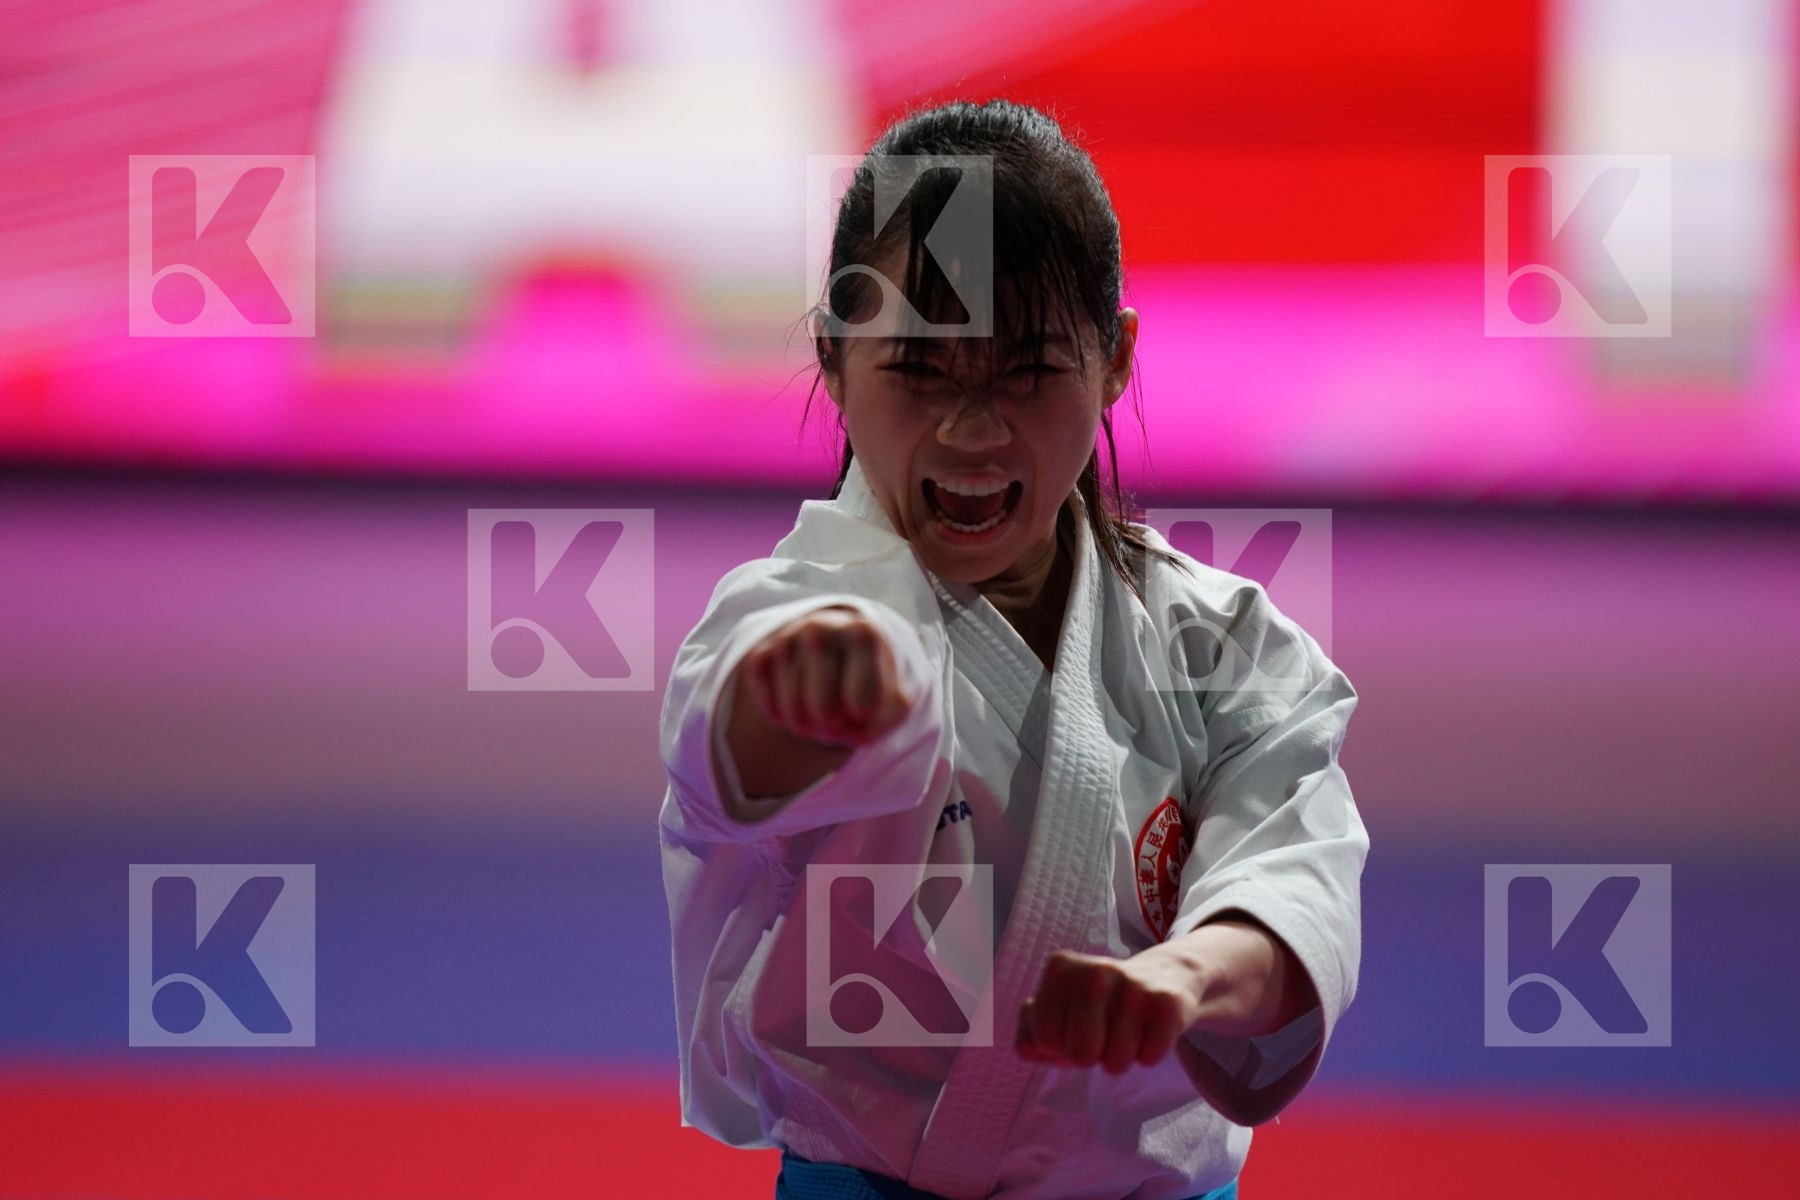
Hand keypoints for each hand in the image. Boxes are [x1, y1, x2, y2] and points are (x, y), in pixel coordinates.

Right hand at [739, 605, 912, 749]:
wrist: (835, 656)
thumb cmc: (868, 684)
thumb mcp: (894, 701)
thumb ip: (893, 712)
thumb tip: (859, 714)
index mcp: (864, 633)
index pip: (861, 705)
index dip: (864, 720)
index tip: (867, 706)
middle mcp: (821, 627)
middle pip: (824, 715)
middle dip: (834, 730)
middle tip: (840, 716)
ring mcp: (786, 639)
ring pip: (794, 715)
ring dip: (807, 729)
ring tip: (819, 711)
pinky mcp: (759, 656)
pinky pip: (768, 708)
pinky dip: (782, 720)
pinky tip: (795, 705)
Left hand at [1015, 945, 1206, 1073]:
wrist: (1163, 976)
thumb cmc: (1099, 1002)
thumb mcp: (1058, 1008)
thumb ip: (1030, 1032)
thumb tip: (1030, 1050)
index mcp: (1060, 969)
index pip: (1045, 1041)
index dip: (1060, 1046)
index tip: (1074, 1025)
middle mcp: (1095, 972)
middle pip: (1080, 1056)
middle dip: (1091, 1056)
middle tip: (1103, 1031)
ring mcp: (1133, 986)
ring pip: (1115, 1064)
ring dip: (1121, 1056)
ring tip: (1127, 1028)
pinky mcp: (1166, 1004)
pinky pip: (1147, 1060)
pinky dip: (1148, 1055)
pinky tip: (1149, 1028)